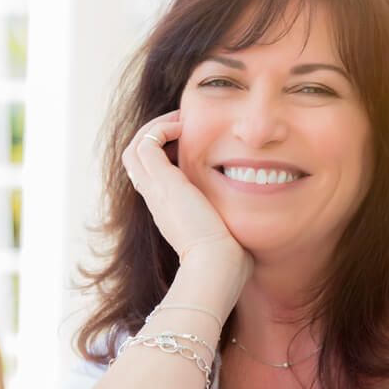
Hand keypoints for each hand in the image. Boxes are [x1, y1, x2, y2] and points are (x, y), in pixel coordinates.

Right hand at [122, 110, 249, 268]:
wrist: (217, 266)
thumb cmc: (228, 257)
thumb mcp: (225, 234)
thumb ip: (231, 223)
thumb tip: (253, 226)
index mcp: (169, 209)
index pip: (153, 173)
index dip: (166, 154)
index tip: (192, 144)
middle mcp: (156, 198)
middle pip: (136, 158)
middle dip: (157, 136)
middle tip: (183, 126)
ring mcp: (155, 190)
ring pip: (135, 147)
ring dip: (156, 128)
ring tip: (182, 122)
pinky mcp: (162, 182)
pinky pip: (146, 143)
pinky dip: (161, 128)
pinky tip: (186, 128)